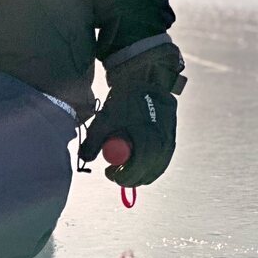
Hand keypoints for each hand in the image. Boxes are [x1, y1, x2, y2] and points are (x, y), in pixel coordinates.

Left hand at [79, 44, 184, 186]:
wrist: (147, 80)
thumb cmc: (125, 100)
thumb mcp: (105, 120)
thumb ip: (93, 142)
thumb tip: (85, 159)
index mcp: (147, 142)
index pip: (134, 172)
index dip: (119, 176)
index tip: (108, 172)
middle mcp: (163, 147)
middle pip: (145, 175)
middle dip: (128, 177)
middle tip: (113, 171)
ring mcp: (170, 144)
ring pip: (154, 170)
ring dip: (139, 171)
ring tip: (124, 161)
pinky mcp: (172, 141)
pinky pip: (161, 161)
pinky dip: (149, 163)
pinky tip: (137, 156)